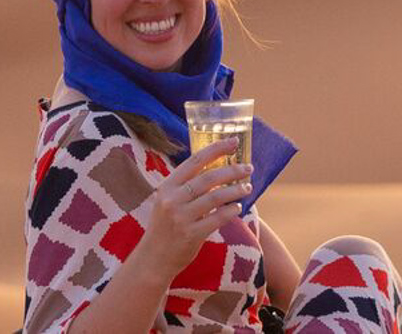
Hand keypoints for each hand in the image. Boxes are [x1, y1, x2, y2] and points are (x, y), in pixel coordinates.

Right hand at [131, 138, 253, 274]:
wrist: (153, 259)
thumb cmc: (165, 228)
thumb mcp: (167, 202)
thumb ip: (185, 187)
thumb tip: (215, 169)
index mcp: (167, 187)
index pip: (194, 162)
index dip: (216, 150)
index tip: (233, 142)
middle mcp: (172, 199)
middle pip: (208, 178)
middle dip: (232, 171)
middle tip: (248, 168)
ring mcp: (181, 217)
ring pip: (216, 197)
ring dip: (235, 190)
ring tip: (247, 187)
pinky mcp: (191, 234)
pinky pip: (217, 218)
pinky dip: (230, 211)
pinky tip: (238, 207)